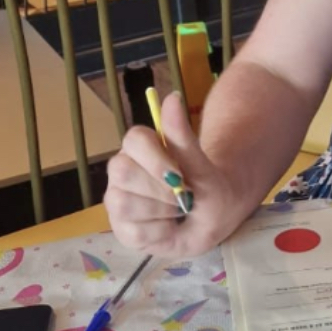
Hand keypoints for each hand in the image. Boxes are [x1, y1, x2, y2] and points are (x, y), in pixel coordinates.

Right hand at [104, 93, 235, 256]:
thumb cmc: (209, 189)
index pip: (134, 139)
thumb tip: (171, 97)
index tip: (179, 175)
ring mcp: (117, 198)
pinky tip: (169, 228)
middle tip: (183, 198)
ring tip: (177, 212)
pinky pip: (132, 230)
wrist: (214, 219)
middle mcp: (123, 169)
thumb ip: (183, 137)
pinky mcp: (119, 226)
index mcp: (140, 147)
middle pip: (122, 172)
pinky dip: (159, 234)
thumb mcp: (203, 168)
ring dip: (161, 212)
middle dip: (160, 190)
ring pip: (123, 203)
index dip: (155, 159)